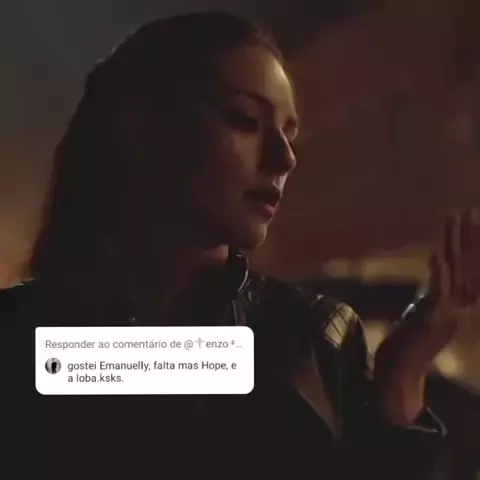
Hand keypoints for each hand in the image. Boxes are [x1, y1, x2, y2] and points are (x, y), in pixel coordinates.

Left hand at [373, 208, 479, 425]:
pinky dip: (439, 273)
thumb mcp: (428, 314)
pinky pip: (438, 293)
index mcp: (461, 307)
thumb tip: (439, 270)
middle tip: (471, 212)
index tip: (476, 223)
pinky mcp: (432, 321)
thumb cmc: (411, 342)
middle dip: (471, 238)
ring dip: (455, 245)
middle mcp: (461, 309)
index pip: (475, 271)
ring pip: (456, 273)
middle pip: (470, 266)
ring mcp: (449, 315)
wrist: (402, 373)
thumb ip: (438, 294)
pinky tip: (439, 254)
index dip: (477, 247)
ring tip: (456, 220)